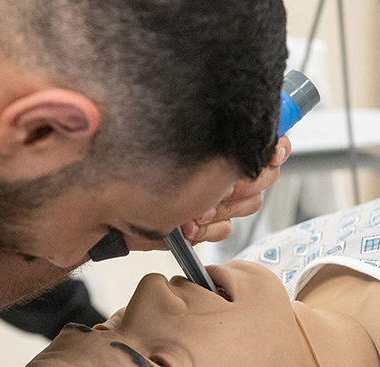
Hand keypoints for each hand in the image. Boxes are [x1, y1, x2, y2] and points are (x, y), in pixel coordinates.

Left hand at [124, 135, 291, 251]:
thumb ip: (218, 124)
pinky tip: (185, 227)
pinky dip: (206, 230)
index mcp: (221, 136)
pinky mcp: (203, 224)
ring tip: (193, 210)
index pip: (270, 138)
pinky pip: (225, 230)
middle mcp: (222, 163)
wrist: (104, 207)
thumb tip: (260, 125)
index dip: (276, 146)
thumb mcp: (176, 127)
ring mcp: (215, 195)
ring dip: (222, 207)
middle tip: (222, 187)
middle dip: (244, 182)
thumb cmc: (131, 161)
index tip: (272, 152)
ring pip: (250, 203)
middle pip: (265, 173)